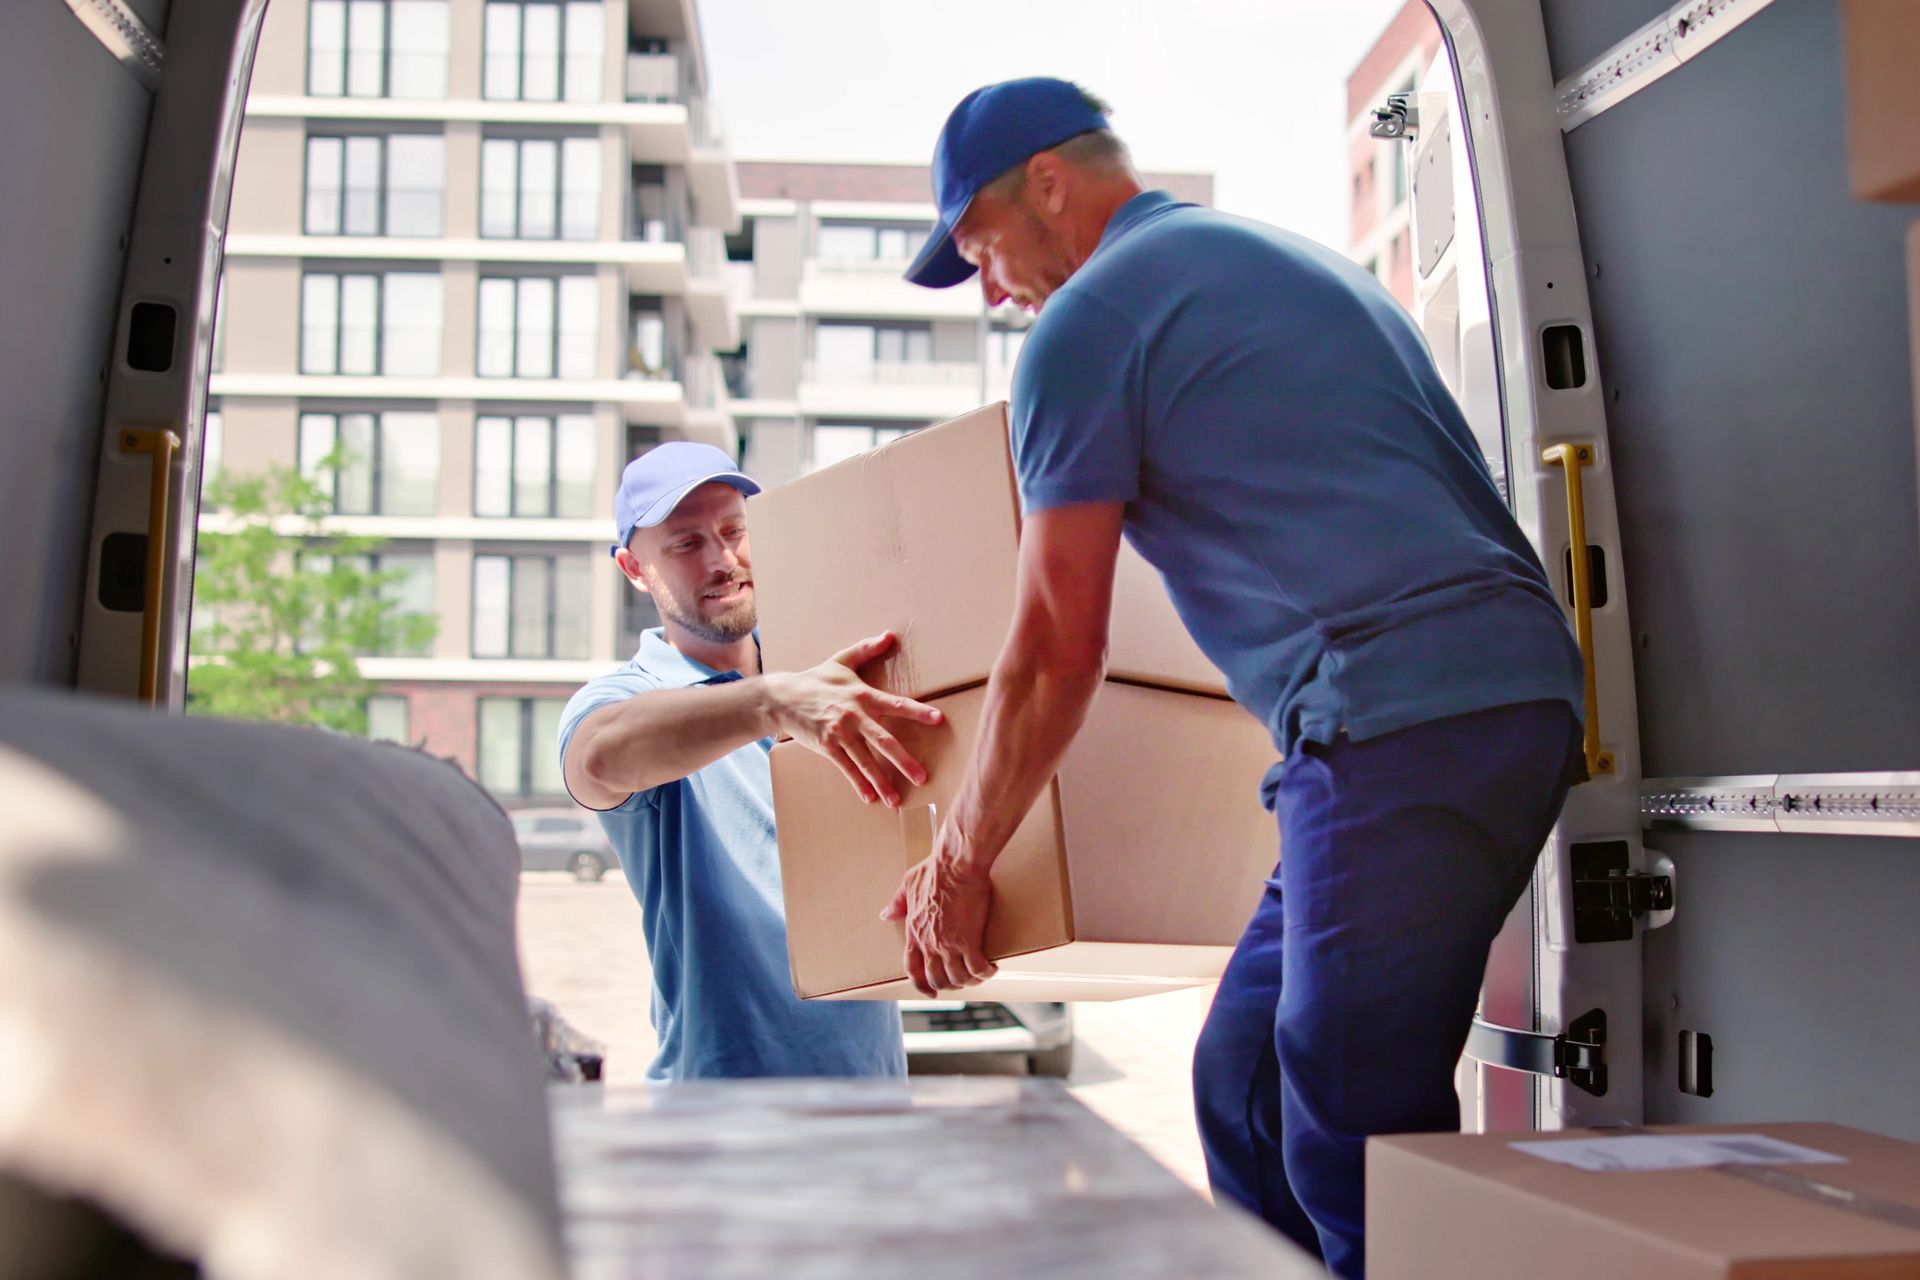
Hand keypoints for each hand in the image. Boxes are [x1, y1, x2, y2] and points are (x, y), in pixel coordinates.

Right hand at [765, 632, 943, 807]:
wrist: (782, 698)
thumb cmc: (817, 679)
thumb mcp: (842, 660)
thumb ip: (867, 649)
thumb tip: (890, 635)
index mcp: (863, 696)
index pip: (897, 704)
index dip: (919, 712)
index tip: (939, 720)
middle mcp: (854, 716)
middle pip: (884, 741)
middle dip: (904, 761)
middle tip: (922, 777)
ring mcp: (840, 734)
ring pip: (865, 761)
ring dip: (881, 781)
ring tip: (896, 799)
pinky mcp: (827, 747)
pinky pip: (846, 768)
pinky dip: (858, 783)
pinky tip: (870, 798)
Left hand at [882, 818, 997, 996]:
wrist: (956, 864)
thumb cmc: (934, 869)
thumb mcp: (908, 885)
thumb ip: (897, 903)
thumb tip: (885, 915)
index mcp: (914, 932)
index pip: (912, 969)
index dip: (920, 984)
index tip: (930, 992)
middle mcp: (929, 943)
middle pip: (935, 979)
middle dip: (949, 985)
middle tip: (961, 981)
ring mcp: (948, 944)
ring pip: (957, 978)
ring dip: (969, 981)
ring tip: (980, 974)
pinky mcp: (969, 940)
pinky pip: (977, 968)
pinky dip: (985, 972)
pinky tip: (992, 967)